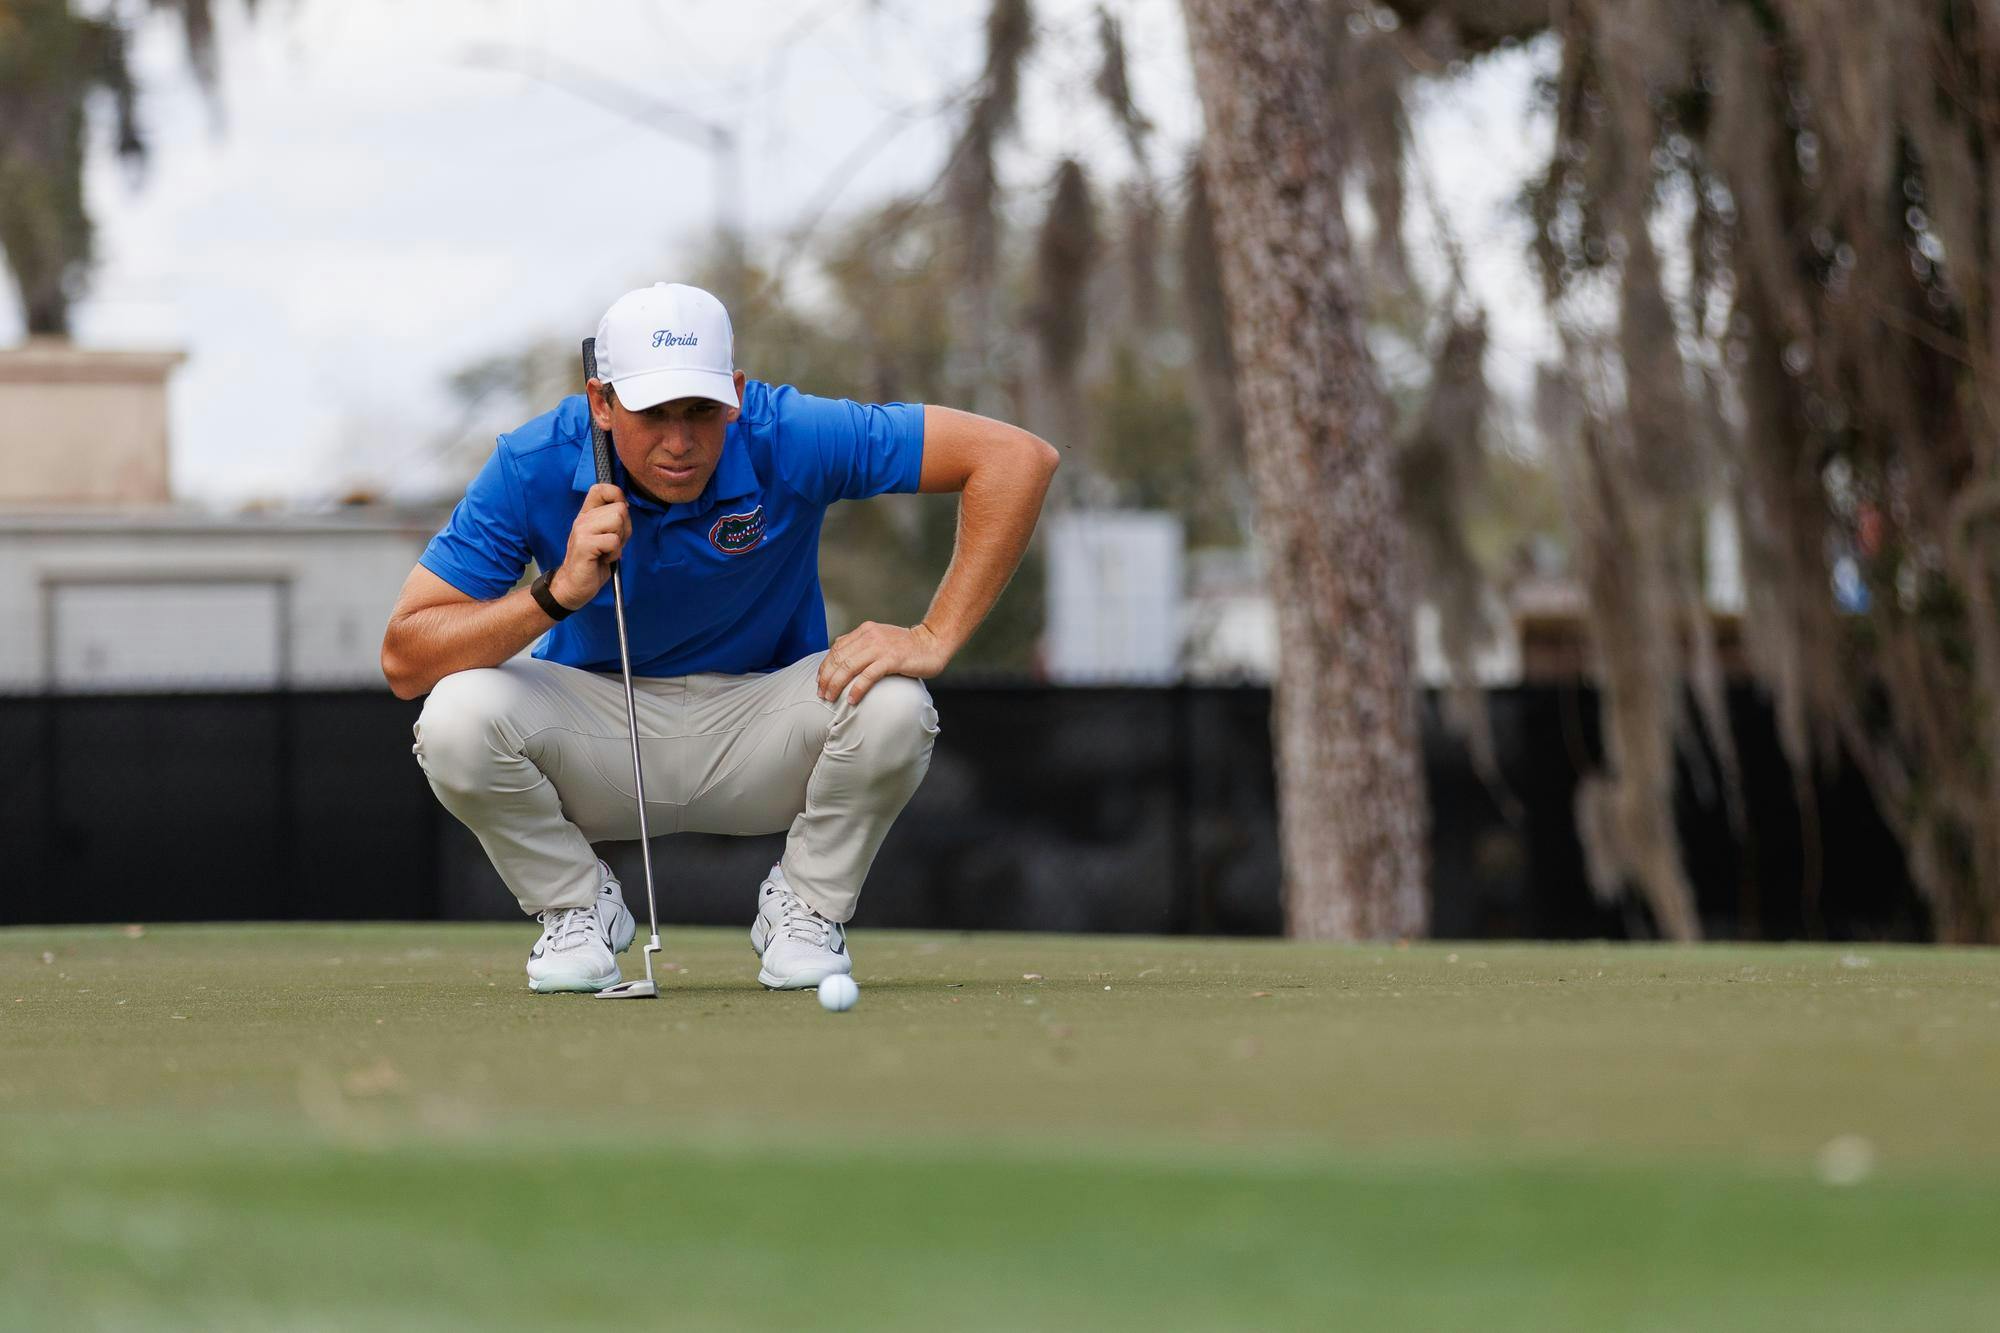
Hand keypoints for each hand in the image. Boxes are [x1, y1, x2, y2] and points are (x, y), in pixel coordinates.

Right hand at [550, 483, 629, 608]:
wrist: (574, 585)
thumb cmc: (594, 562)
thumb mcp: (606, 536)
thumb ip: (615, 520)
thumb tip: (626, 505)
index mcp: (587, 514)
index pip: (602, 488)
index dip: (617, 496)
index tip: (618, 517)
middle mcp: (582, 518)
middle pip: (620, 509)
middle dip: (624, 529)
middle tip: (611, 544)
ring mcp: (581, 530)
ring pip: (617, 521)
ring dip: (619, 541)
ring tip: (606, 551)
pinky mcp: (584, 544)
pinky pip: (613, 541)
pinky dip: (614, 554)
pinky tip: (603, 559)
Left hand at [818, 622, 951, 704]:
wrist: (932, 643)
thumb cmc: (906, 646)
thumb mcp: (880, 639)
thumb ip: (861, 644)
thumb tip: (839, 653)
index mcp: (864, 630)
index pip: (836, 648)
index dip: (825, 666)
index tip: (820, 682)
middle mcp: (870, 636)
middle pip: (839, 658)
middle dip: (827, 678)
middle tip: (822, 694)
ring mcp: (881, 647)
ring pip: (849, 667)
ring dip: (836, 684)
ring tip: (831, 698)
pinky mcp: (892, 659)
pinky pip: (868, 676)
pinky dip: (857, 689)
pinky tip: (851, 700)